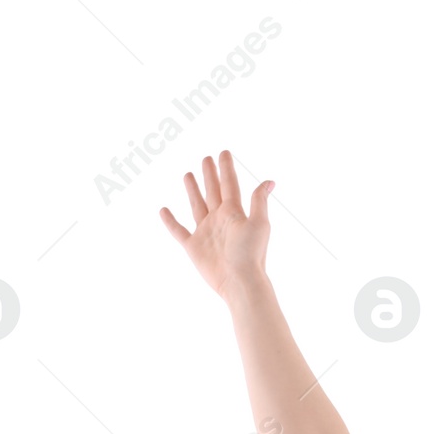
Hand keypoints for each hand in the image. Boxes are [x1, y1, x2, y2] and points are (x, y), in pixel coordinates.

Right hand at [159, 150, 273, 300]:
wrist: (239, 281)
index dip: (226, 168)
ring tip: (188, 175)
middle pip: (212, 191)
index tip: (223, 152)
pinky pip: (178, 230)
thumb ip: (259, 201)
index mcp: (234, 212)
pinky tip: (163, 209)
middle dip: (209, 174)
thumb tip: (269, 181)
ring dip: (193, 190)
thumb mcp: (260, 223)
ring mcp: (206, 232)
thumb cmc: (251, 253)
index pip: (229, 184)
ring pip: (197, 205)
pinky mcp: (193, 247)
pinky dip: (170, 221)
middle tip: (205, 158)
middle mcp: (219, 219)